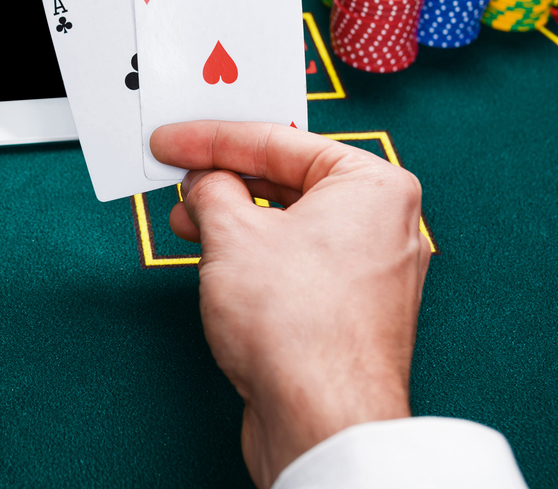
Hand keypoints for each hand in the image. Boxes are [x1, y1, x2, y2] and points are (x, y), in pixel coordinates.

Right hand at [149, 121, 430, 487]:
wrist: (321, 419)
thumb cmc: (300, 328)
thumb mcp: (232, 235)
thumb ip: (212, 192)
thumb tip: (205, 183)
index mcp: (373, 187)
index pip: (279, 142)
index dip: (212, 138)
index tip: (174, 139)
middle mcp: (383, 225)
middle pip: (288, 181)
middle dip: (225, 180)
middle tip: (178, 174)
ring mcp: (369, 272)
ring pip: (289, 225)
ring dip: (233, 221)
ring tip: (187, 220)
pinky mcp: (349, 313)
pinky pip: (296, 263)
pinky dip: (254, 256)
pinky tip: (216, 260)